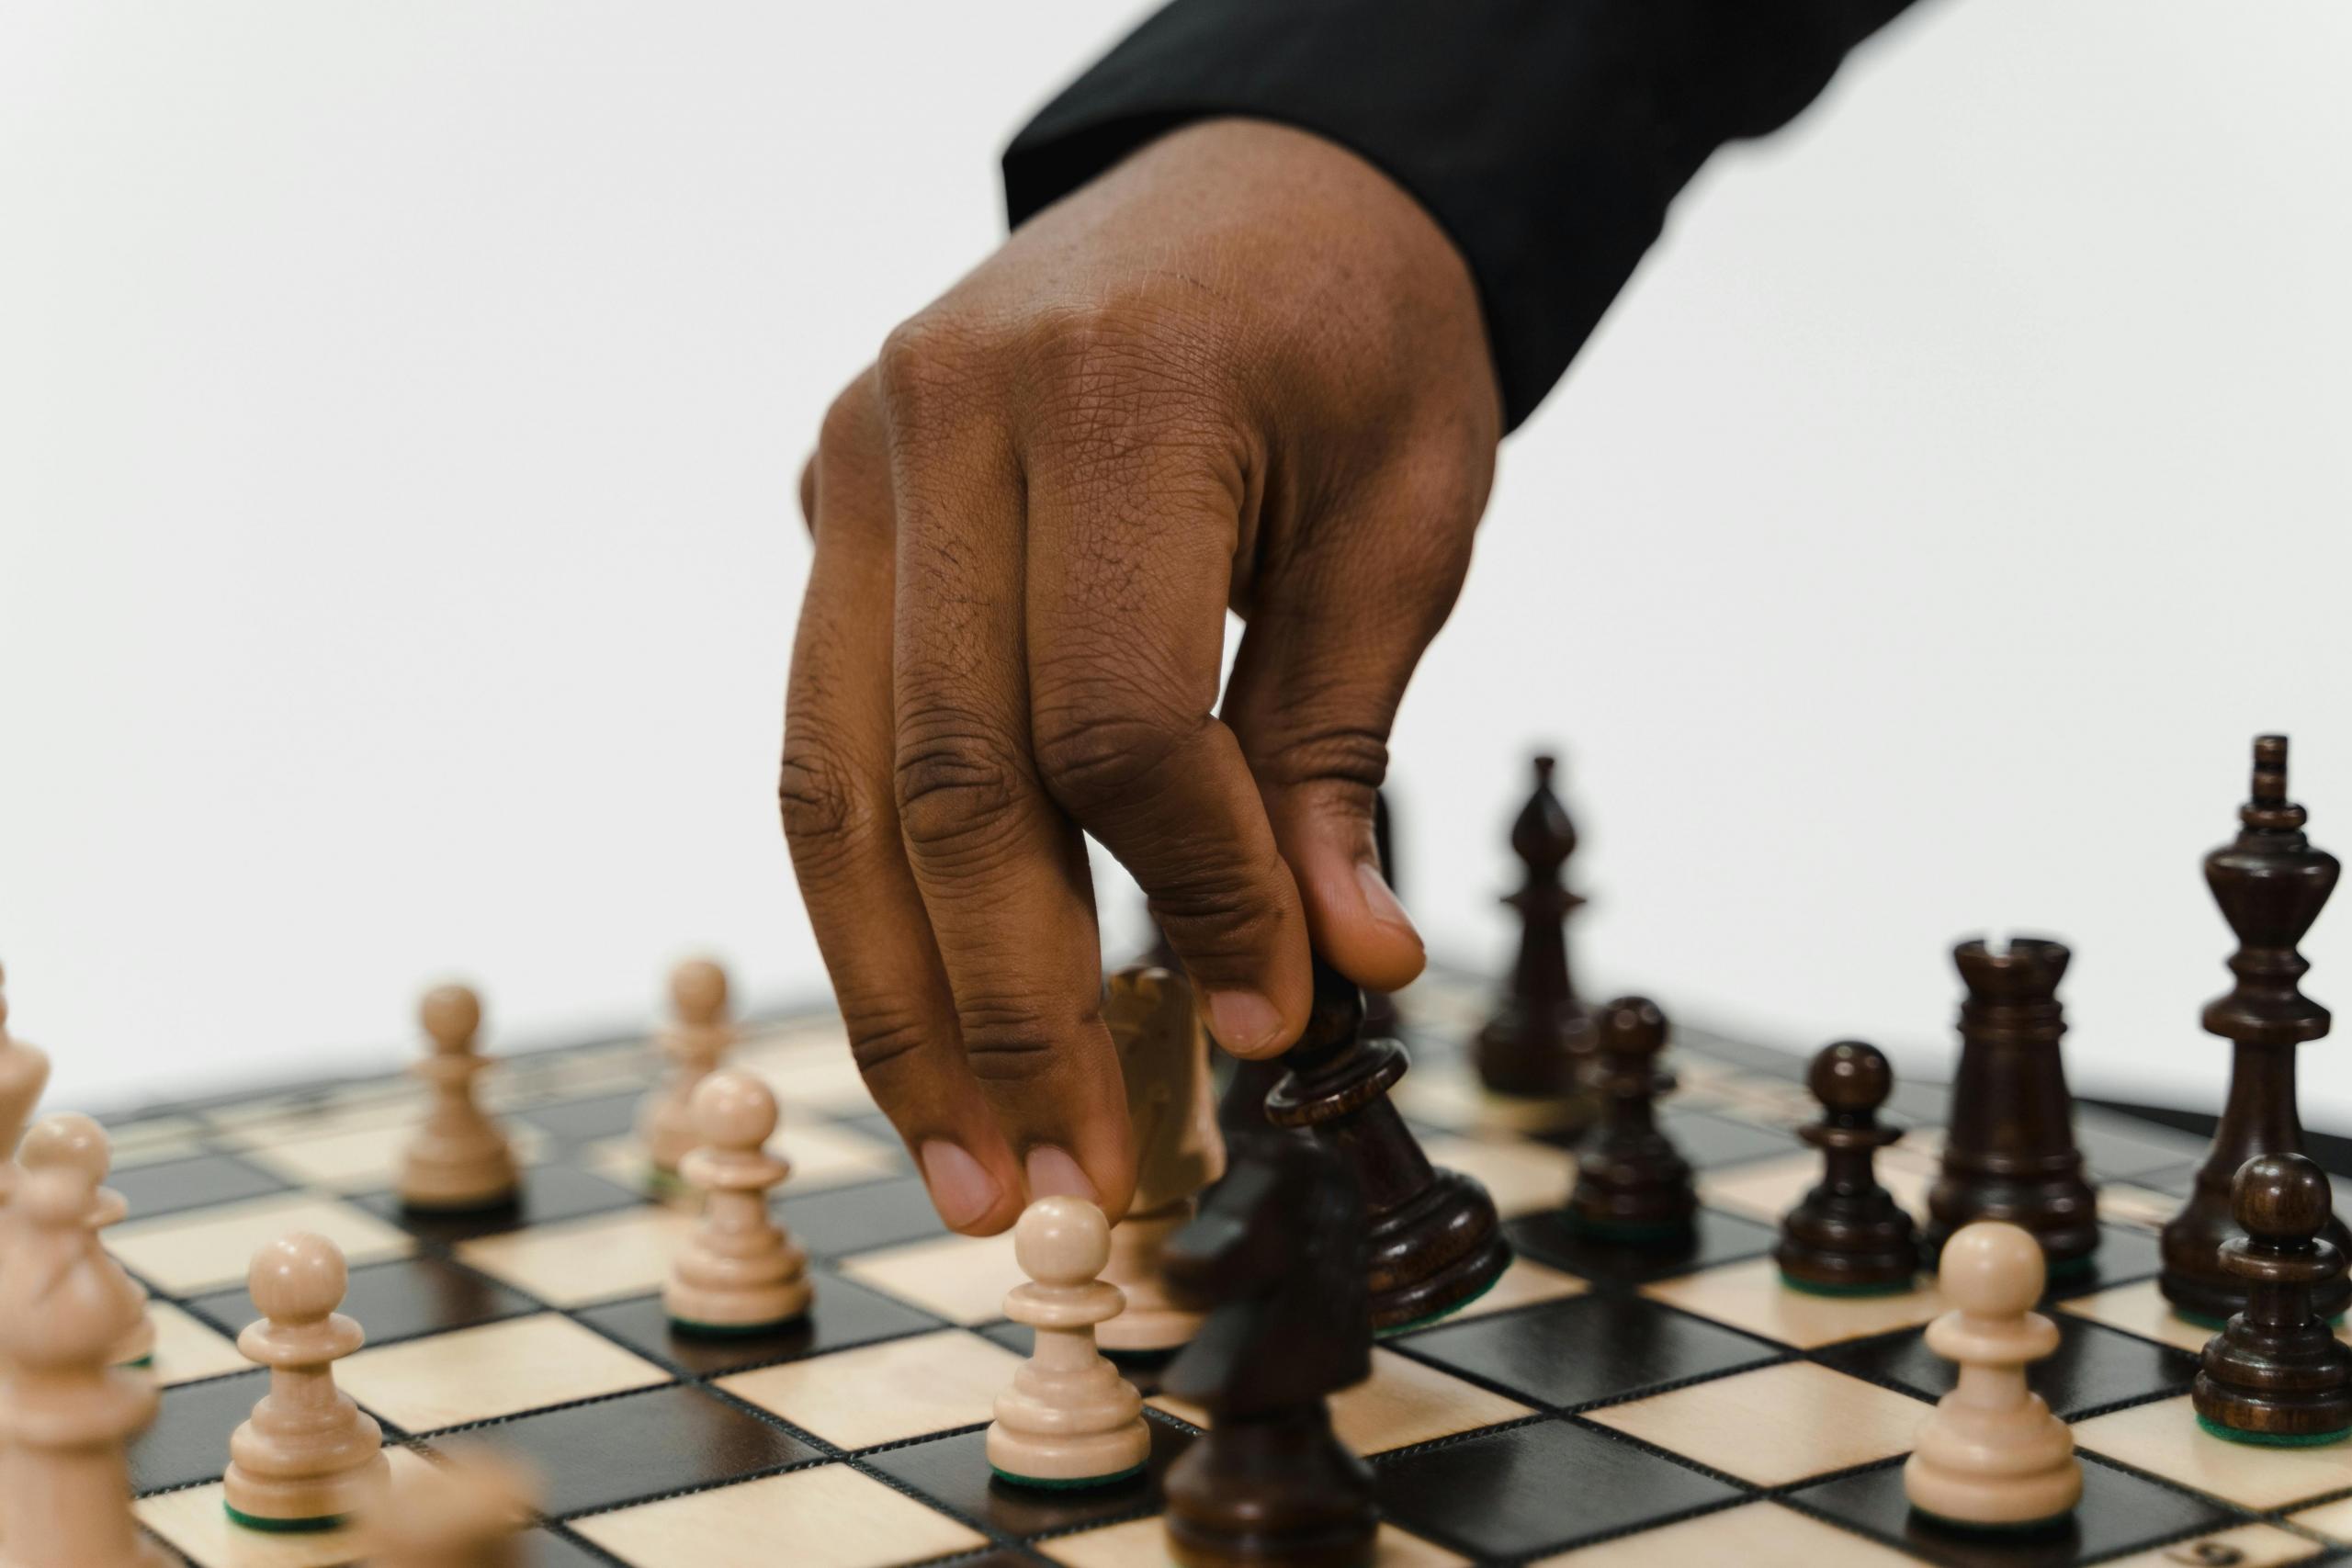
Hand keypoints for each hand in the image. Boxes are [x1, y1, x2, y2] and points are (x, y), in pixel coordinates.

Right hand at [781, 118, 1500, 1233]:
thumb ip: (1336, 744)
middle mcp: (937, 420)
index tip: (1267, 1030)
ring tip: (967, 1164)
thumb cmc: (1359, 339)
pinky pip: (823, 739)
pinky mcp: (830, 510)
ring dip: (903, 1001)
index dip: (1189, 898)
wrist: (1259, 180)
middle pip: (945, 780)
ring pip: (838, 788)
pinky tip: (918, 1023)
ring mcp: (856, 460)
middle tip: (1074, 1188)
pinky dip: (867, 899)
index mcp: (1112, 395)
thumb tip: (1335, 970)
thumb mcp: (1403, 520)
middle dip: (1016, 1011)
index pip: (1112, 718)